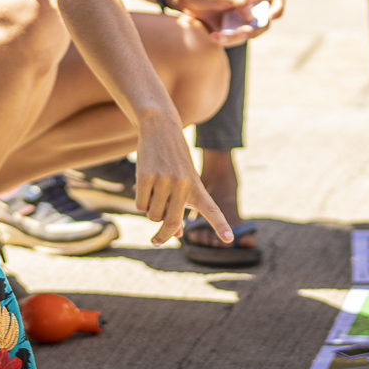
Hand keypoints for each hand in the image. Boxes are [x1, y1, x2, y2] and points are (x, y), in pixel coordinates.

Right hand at [133, 114, 230, 245]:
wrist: (160, 128)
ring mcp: (164, 180)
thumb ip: (181, 207)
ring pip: (153, 215)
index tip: (229, 239)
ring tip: (155, 190)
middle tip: (156, 241)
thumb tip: (175, 234)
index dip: (220, 225)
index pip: (212, 209)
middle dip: (163, 236)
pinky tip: (145, 185)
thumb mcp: (184, 181)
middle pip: (171, 223)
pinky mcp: (146, 176)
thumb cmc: (174, 160)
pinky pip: (140, 205)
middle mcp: (183, 185)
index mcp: (197, 187)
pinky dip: (140, 201)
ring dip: (151, 210)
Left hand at [175, 0, 285, 47]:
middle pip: (263, 24)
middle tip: (238, 33)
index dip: (278, 8)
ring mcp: (240, 21)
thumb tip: (250, 17)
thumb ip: (239, 1)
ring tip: (217, 36)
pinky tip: (213, 37)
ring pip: (248, 35)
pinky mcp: (230, 31)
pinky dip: (225, 41)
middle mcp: (249, 8)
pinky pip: (234, 40)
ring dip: (234, 38)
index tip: (271, 17)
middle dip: (251, 31)